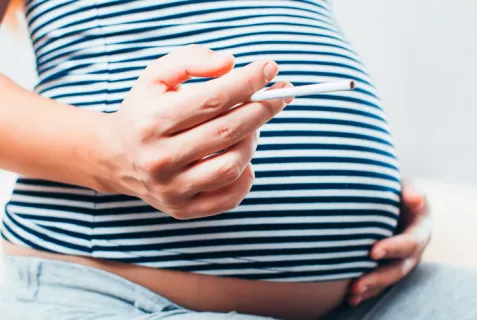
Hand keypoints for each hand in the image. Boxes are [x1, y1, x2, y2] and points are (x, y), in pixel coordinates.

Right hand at [99, 44, 292, 218]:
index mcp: (151, 121)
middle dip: (262, 108)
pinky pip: (230, 196)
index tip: (270, 68)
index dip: (248, 82)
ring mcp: (172, 189)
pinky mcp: (183, 209)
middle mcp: (160, 159)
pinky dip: (246, 174)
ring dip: (252, 140)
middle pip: (227, 132)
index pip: (213, 100)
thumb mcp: (156, 76)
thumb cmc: (145, 111)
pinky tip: (240, 153)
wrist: (117, 156)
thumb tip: (230, 63)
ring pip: (232, 165)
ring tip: (251, 124)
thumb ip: (190, 60)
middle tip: (280, 93)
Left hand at [347, 182, 432, 305]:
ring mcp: (400, 261)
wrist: (389, 197)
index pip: (409, 242)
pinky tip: (348, 298)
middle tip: (357, 283)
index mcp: (420, 230)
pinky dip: (365, 291)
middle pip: (398, 269)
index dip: (393, 248)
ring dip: (370, 288)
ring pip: (387, 279)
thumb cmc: (396, 188)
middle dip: (378, 277)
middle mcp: (412, 250)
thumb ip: (409, 189)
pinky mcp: (386, 266)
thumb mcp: (405, 185)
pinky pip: (379, 282)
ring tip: (351, 294)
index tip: (373, 252)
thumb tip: (413, 198)